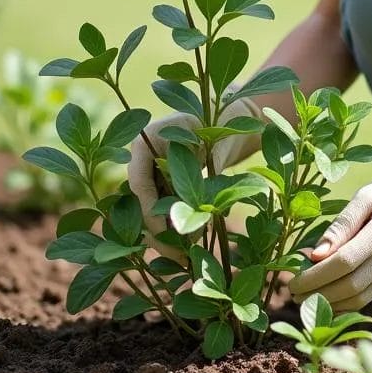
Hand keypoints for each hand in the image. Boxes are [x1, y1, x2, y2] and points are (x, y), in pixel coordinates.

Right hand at [128, 96, 263, 258]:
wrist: (233, 115)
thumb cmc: (227, 122)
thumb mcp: (218, 144)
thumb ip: (208, 172)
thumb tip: (202, 211)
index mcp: (146, 137)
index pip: (139, 182)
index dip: (151, 212)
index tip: (169, 236)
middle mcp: (141, 155)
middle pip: (141, 201)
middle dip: (158, 232)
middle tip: (179, 257)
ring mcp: (149, 169)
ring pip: (151, 209)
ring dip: (166, 234)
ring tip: (187, 257)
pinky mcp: (161, 181)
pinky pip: (163, 207)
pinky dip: (174, 225)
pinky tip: (190, 244)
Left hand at [288, 155, 371, 310]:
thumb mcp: (365, 197)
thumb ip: (341, 225)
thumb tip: (314, 255)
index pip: (344, 263)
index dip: (316, 276)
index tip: (292, 280)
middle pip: (350, 286)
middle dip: (318, 294)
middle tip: (292, 293)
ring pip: (360, 298)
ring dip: (329, 303)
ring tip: (304, 298)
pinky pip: (368, 296)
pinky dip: (345, 302)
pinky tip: (326, 298)